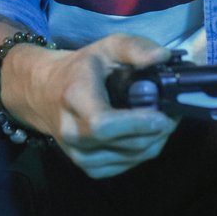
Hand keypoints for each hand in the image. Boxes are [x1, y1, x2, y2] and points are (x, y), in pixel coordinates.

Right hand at [5, 32, 178, 178]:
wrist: (44, 92)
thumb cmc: (80, 68)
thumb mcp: (106, 47)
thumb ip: (134, 48)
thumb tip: (163, 57)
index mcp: (73, 99)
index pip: (104, 124)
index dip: (138, 124)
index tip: (164, 115)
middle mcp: (72, 133)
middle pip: (125, 145)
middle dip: (156, 132)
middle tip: (173, 113)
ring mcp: (78, 155)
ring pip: (130, 158)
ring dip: (154, 142)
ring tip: (161, 121)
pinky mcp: (87, 168)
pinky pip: (126, 166)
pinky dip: (142, 152)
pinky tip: (145, 134)